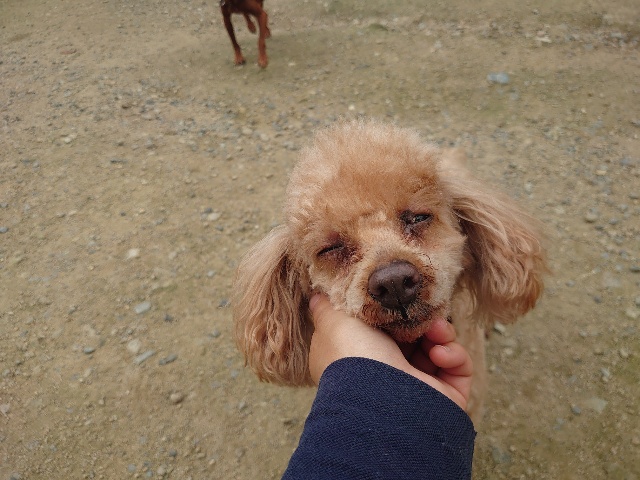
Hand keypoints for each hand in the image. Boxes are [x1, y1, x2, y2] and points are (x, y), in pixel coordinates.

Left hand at [308, 294, 472, 409]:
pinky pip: (459, 368)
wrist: (379, 400)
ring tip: (435, 331)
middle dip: (421, 319)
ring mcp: (418, 386)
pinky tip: (439, 354)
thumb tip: (317, 295)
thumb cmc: (352, 356)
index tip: (397, 297)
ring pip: (439, 348)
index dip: (392, 311)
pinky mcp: (446, 395)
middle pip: (414, 335)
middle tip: (421, 311)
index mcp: (362, 357)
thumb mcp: (333, 322)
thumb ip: (327, 307)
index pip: (382, 329)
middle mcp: (389, 372)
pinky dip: (454, 355)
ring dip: (441, 333)